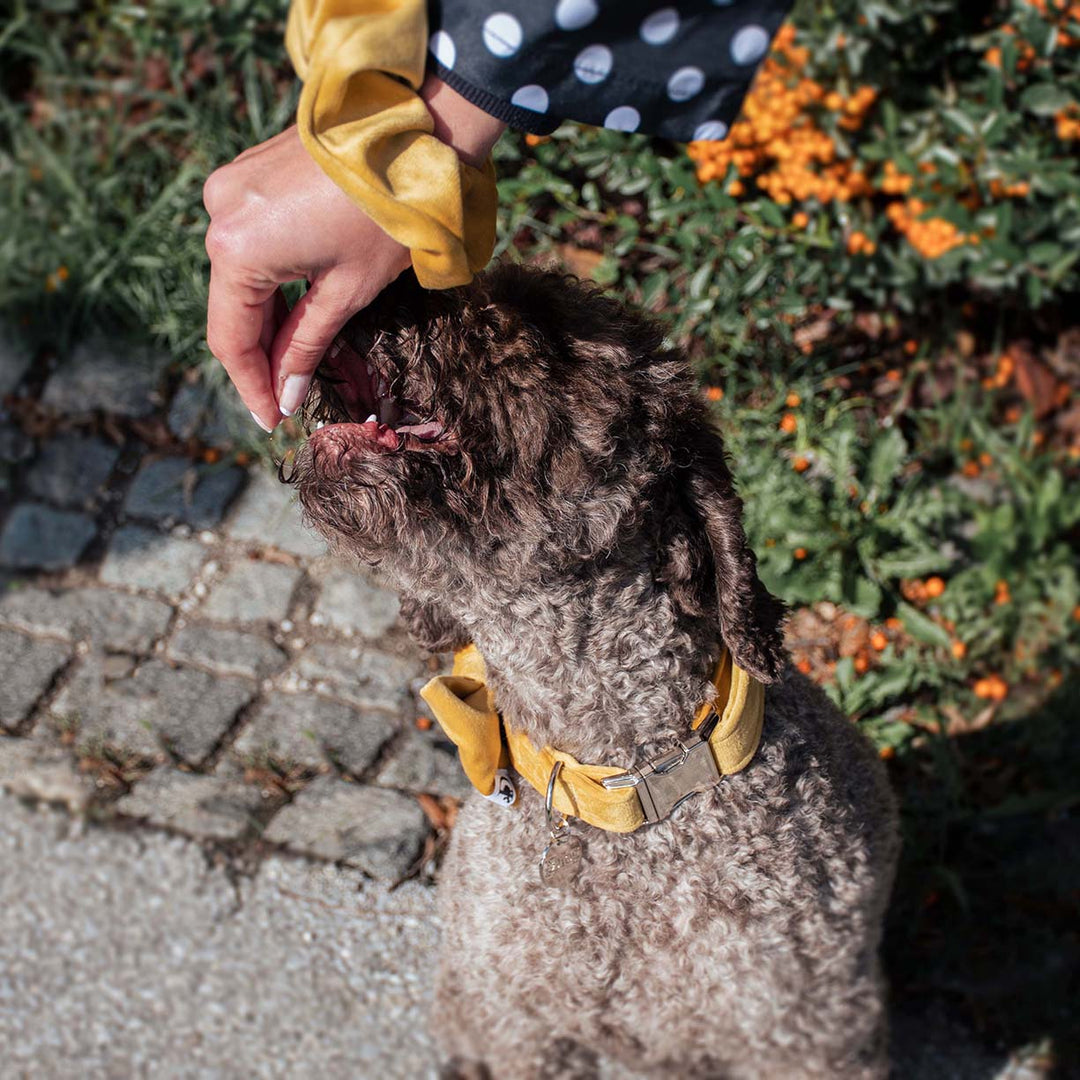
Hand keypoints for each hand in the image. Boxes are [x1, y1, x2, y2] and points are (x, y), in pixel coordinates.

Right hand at [202, 125, 410, 429]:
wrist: (411, 131)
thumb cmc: (387, 215)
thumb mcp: (348, 291)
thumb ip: (306, 345)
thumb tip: (285, 394)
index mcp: (238, 250)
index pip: (231, 339)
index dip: (251, 386)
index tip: (272, 420)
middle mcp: (219, 216)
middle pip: (232, 308)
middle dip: (261, 357)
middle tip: (287, 399)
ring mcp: (231, 189)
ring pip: (241, 277)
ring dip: (267, 322)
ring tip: (296, 364)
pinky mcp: (250, 176)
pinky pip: (251, 244)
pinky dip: (272, 282)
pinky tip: (295, 313)